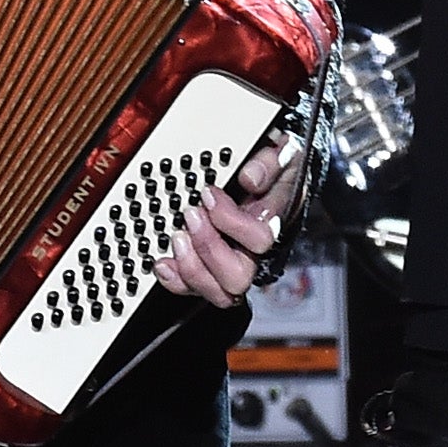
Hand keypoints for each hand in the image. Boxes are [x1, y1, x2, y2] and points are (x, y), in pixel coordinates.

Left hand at [154, 130, 304, 308]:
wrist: (267, 179)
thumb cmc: (273, 170)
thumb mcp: (282, 154)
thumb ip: (271, 162)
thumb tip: (250, 178)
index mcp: (273, 223)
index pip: (260, 239)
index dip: (231, 221)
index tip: (208, 194)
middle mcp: (254, 251)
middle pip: (239, 277)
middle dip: (208, 247)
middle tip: (191, 216)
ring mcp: (232, 264)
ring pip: (219, 292)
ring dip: (191, 266)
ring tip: (178, 236)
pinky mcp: (211, 269)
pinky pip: (194, 289)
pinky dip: (175, 278)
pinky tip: (164, 261)